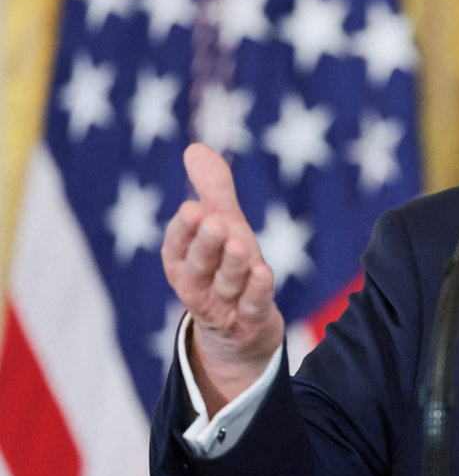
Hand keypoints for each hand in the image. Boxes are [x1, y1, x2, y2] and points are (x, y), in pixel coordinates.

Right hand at [161, 144, 285, 412]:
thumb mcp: (222, 226)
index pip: (177, 244)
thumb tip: (195, 148)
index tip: (193, 209)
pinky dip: (256, 291)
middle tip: (214, 222)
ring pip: (225, 284)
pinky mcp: (248, 321)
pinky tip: (264, 272)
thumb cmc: (226, 266)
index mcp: (181, 260)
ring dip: (232, 264)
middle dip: (206, 243)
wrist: (241, 327)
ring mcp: (222, 305)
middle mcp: (196, 284)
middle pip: (198, 264)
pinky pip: (251, 306)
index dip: (184, 229)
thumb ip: (213, 191)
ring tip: (240, 243)